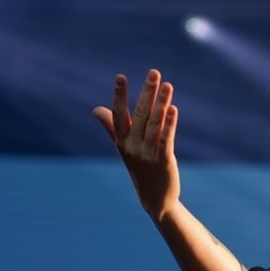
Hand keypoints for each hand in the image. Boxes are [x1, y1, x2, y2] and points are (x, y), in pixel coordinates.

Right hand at [92, 69, 179, 220]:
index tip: (120, 76)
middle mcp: (132, 146)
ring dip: (161, 103)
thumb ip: (112, 127)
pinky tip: (173, 109)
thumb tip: (96, 109)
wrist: (154, 199)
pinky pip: (166, 138)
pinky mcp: (163, 161)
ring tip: (168, 84)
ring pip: (154, 124)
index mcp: (121, 141)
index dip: (119, 95)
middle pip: (140, 115)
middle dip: (147, 92)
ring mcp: (147, 154)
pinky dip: (169, 123)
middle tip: (154, 72)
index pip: (118, 114)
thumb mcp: (123, 149)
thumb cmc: (139, 169)